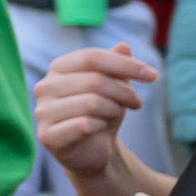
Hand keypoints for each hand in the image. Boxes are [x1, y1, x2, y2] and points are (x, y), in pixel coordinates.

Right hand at [35, 44, 156, 176]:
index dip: (125, 64)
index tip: (153, 76)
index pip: (91, 57)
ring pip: (91, 103)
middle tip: (137, 103)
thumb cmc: (101, 113)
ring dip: (114, 110)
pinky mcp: (47, 135)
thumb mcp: (114, 86)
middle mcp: (45, 87)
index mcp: (58, 68)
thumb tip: (123, 46)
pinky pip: (83, 125)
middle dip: (124, 92)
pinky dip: (100, 126)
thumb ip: (116, 65)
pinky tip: (101, 128)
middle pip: (94, 80)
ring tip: (117, 114)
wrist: (90, 149)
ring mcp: (43, 111)